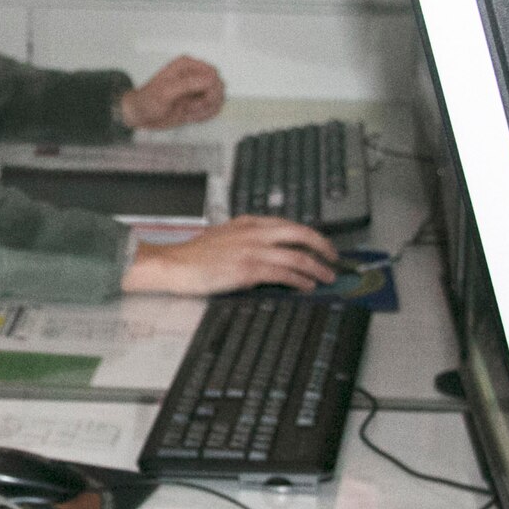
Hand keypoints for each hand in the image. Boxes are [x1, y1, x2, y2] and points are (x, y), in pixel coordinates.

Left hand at [121, 57, 225, 130]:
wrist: (141, 115)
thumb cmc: (147, 100)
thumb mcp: (165, 92)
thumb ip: (188, 84)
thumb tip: (209, 80)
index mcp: (187, 65)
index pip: (212, 73)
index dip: (211, 88)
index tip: (199, 99)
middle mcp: (194, 75)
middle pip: (219, 85)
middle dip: (208, 101)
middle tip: (192, 107)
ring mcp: (197, 89)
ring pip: (218, 98)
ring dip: (206, 109)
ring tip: (188, 111)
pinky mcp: (198, 102)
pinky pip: (213, 108)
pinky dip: (205, 115)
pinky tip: (190, 116)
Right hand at [122, 216, 339, 295]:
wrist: (173, 264)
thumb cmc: (193, 255)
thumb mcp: (224, 237)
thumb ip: (247, 239)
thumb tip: (268, 252)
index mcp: (249, 223)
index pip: (289, 224)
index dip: (311, 235)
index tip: (321, 244)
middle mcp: (254, 233)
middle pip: (301, 234)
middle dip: (323, 247)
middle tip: (334, 259)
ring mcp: (253, 251)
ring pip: (297, 256)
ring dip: (317, 268)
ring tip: (326, 277)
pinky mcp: (248, 270)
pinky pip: (284, 274)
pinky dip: (300, 280)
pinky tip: (307, 286)